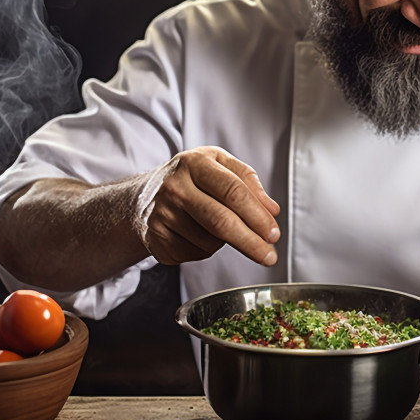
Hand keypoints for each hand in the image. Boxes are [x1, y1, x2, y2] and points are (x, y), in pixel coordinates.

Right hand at [133, 146, 280, 265]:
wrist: (145, 195)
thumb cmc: (192, 179)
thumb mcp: (220, 166)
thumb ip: (248, 182)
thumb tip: (272, 211)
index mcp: (195, 162)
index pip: (233, 191)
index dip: (258, 215)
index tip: (273, 233)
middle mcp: (175, 186)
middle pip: (221, 221)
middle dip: (250, 242)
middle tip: (269, 256)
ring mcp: (162, 213)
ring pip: (210, 241)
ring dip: (225, 243)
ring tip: (218, 228)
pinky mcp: (156, 237)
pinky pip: (194, 253)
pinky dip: (206, 250)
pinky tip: (198, 235)